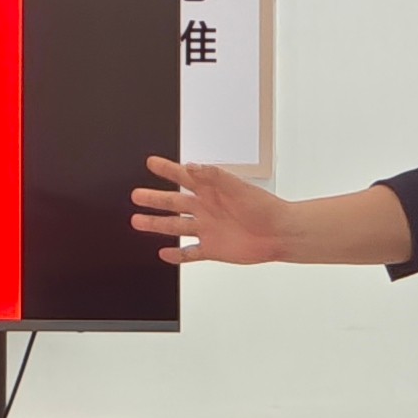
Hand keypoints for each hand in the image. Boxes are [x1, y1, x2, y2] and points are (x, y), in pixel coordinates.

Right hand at [130, 156, 292, 264]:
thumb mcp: (237, 186)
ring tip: (138, 221)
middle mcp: (206, 208)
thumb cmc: (264, 207)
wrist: (280, 233)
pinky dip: (177, 255)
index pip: (183, 176)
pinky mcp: (213, 249)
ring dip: (156, 224)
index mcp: (211, 190)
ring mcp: (208, 229)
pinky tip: (164, 253)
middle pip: (173, 203)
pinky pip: (190, 253)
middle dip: (154, 199)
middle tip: (137, 195)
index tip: (151, 163)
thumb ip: (214, 176)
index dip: (167, 169)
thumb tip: (191, 166)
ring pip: (175, 227)